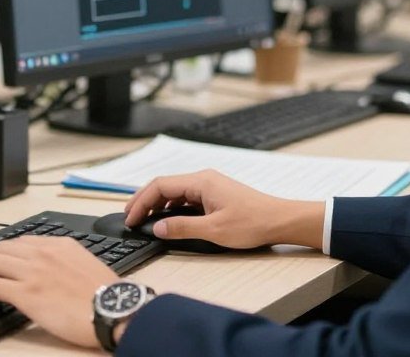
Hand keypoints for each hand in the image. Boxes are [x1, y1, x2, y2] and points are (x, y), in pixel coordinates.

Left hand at [0, 236, 119, 348]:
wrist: (112, 310)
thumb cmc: (106, 296)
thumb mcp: (86, 264)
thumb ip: (66, 262)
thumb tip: (51, 273)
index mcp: (60, 245)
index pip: (23, 242)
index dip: (7, 254)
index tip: (2, 264)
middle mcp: (44, 252)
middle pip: (2, 248)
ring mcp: (33, 271)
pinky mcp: (25, 293)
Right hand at [123, 169, 324, 249]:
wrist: (280, 220)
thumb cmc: (252, 222)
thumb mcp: (214, 230)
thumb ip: (182, 228)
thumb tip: (157, 227)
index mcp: (201, 182)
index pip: (160, 186)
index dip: (141, 201)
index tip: (130, 217)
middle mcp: (203, 179)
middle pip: (165, 185)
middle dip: (145, 200)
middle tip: (130, 217)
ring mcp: (210, 186)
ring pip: (175, 190)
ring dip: (158, 203)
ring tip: (144, 218)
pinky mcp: (215, 194)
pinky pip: (186, 196)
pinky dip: (172, 205)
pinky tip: (168, 218)